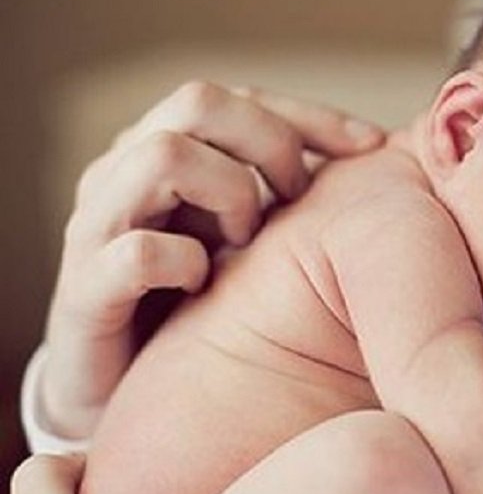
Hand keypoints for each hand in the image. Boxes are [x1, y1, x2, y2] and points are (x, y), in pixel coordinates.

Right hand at [41, 81, 384, 438]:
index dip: (311, 116)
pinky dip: (186, 262)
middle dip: (270, 144)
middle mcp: (124, 171)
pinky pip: (139, 251)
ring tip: (249, 241)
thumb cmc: (198, 306)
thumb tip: (391, 163)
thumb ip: (293, 198)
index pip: (241, 97)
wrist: (121, 396)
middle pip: (198, 100)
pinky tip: (204, 283)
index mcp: (166, 148)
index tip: (372, 147)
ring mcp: (97, 225)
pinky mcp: (82, 291)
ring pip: (164, 156)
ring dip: (231, 193)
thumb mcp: (251, 241)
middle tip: (301, 199)